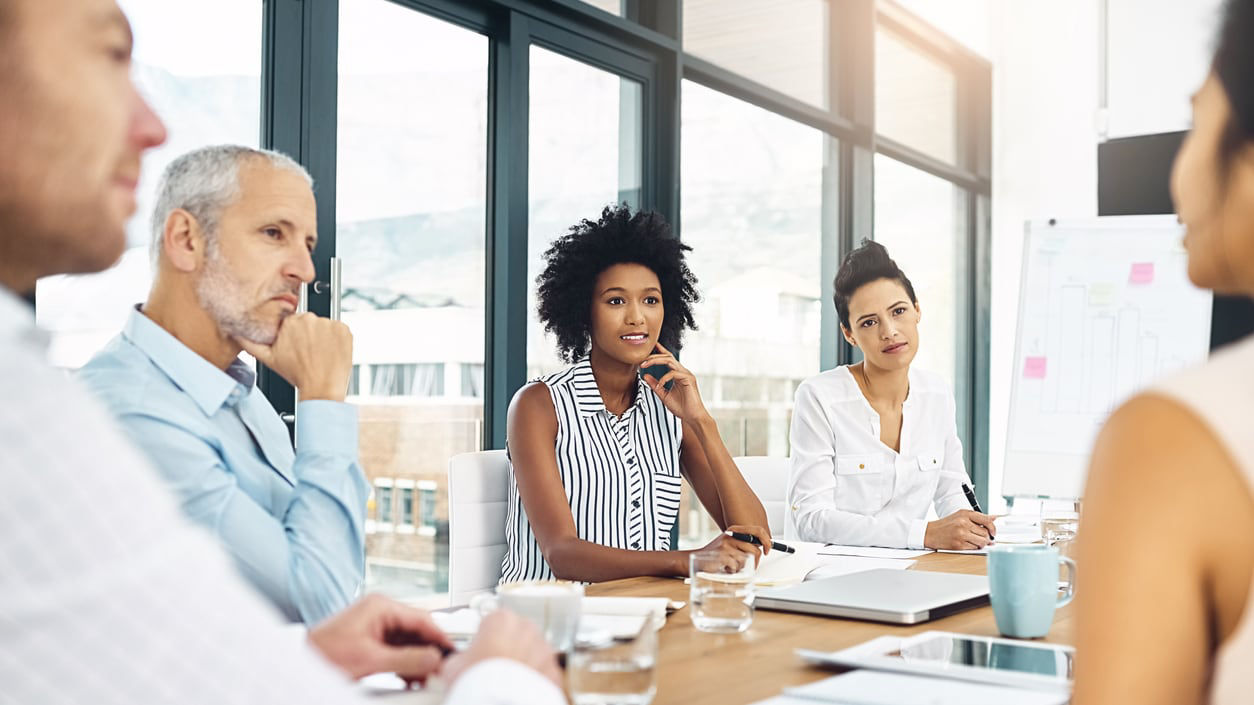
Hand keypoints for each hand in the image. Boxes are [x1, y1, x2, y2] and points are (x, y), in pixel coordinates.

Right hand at [236, 312, 351, 400]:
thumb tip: (236, 332)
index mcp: (290, 322)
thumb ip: (250, 343)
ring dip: (324, 337)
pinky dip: (337, 339)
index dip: (296, 335)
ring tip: (320, 354)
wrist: (322, 388)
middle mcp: (309, 319)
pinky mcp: (344, 329)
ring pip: (325, 326)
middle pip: (309, 322)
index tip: (298, 346)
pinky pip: (340, 329)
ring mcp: (329, 323)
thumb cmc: (297, 375)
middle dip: (309, 335)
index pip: (293, 321)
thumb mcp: (268, 359)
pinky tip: (331, 351)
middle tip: (309, 352)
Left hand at [307, 594, 453, 682]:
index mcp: (381, 606)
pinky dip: (405, 664)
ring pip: (408, 642)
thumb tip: (433, 659)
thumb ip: (407, 659)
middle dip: (428, 652)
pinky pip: (397, 650)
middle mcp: (380, 612)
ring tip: (427, 678)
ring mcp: (375, 626)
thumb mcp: (371, 660)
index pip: (422, 618)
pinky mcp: (371, 641)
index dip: (440, 637)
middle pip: (417, 631)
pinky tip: (411, 678)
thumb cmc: (323, 654)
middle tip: (441, 669)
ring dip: (418, 661)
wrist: (298, 663)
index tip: (452, 653)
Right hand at [440, 610, 561, 688]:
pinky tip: (520, 691)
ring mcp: (544, 650)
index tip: (480, 652)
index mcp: (501, 620)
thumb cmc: (477, 683)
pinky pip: (543, 674)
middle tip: (493, 670)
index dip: (484, 639)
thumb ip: (459, 657)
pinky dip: (535, 682)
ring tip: (506, 683)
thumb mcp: (453, 666)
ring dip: (523, 664)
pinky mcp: (554, 672)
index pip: (492, 622)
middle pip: (516, 635)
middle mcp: (527, 629)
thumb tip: (457, 663)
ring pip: (533, 654)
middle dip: (507, 649)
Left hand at [641, 343, 708, 422]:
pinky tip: (660, 385)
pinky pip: (673, 373)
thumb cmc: (681, 408)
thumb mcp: (663, 395)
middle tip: (641, 360)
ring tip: (645, 365)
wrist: (692, 417)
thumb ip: (655, 385)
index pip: (668, 358)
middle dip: (653, 356)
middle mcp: (683, 371)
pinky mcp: (689, 379)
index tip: (650, 346)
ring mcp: (686, 374)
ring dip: (656, 361)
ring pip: (670, 361)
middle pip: (667, 357)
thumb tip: (645, 375)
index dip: (659, 351)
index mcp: (678, 374)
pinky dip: (664, 378)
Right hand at [687, 524, 765, 573]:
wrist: (693, 558)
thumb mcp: (729, 542)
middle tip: (751, 566)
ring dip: (741, 567)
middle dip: (755, 562)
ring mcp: (726, 546)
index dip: (767, 541)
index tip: (767, 550)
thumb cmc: (714, 553)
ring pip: (746, 560)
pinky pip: (737, 567)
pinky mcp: (722, 556)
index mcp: (734, 530)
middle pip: (755, 550)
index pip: (758, 531)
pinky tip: (726, 568)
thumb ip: (743, 542)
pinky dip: (733, 571)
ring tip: (732, 565)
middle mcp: (730, 536)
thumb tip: (762, 547)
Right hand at [924, 510, 996, 549]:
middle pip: (985, 533)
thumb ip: (978, 517)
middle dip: (987, 538)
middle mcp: (963, 523)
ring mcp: (961, 534)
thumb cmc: (946, 525)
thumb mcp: (961, 516)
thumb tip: (994, 518)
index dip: (993, 528)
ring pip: (982, 542)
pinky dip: (974, 547)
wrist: (930, 533)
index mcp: (965, 514)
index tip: (993, 532)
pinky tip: (968, 544)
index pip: (986, 520)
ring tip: (977, 542)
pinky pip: (974, 548)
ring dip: (982, 544)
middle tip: (984, 539)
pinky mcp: (958, 544)